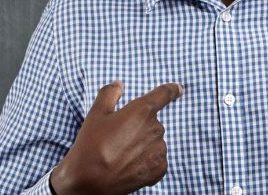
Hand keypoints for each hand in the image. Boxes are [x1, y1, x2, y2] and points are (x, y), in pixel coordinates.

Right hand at [50, 80, 182, 194]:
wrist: (89, 181)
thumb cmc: (91, 145)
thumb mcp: (96, 113)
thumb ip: (110, 93)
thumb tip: (119, 85)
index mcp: (142, 111)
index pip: (164, 94)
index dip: (172, 90)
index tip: (178, 89)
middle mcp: (155, 128)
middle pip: (153, 122)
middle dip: (139, 127)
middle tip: (119, 139)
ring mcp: (159, 149)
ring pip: (155, 141)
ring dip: (143, 145)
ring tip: (122, 154)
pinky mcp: (160, 168)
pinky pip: (157, 158)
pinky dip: (147, 161)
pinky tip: (130, 165)